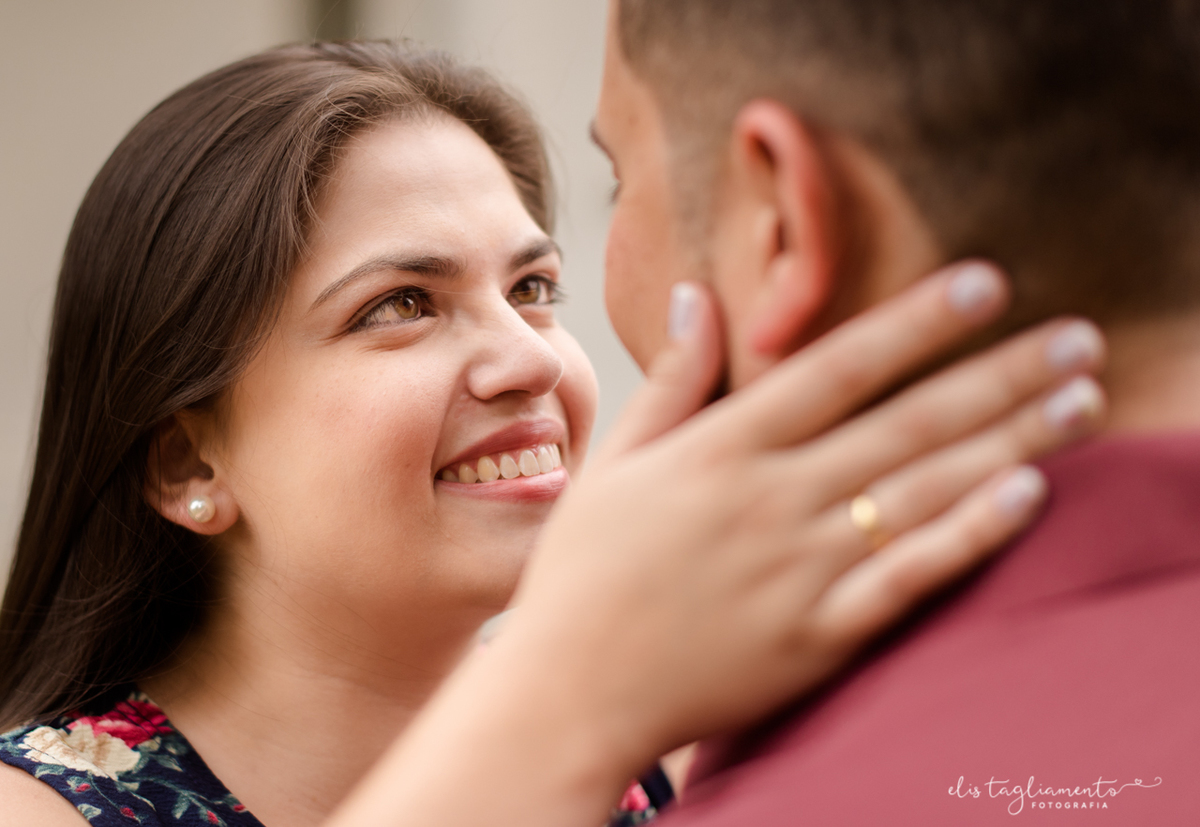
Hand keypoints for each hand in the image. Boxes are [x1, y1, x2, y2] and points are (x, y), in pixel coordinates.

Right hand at [515, 262, 1103, 765]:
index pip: (837, 368)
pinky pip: (908, 579)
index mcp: (720, 450)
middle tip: (1078, 338)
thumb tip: (701, 293)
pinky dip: (970, 537)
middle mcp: (771, 499)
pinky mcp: (818, 636)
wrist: (572, 692)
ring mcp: (800, 570)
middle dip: (1000, 375)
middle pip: (906, 424)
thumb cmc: (585, 571)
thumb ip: (671, 379)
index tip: (985, 283)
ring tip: (1082, 402)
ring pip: (923, 492)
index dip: (916, 322)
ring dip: (1011, 442)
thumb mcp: (615, 460)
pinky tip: (1028, 495)